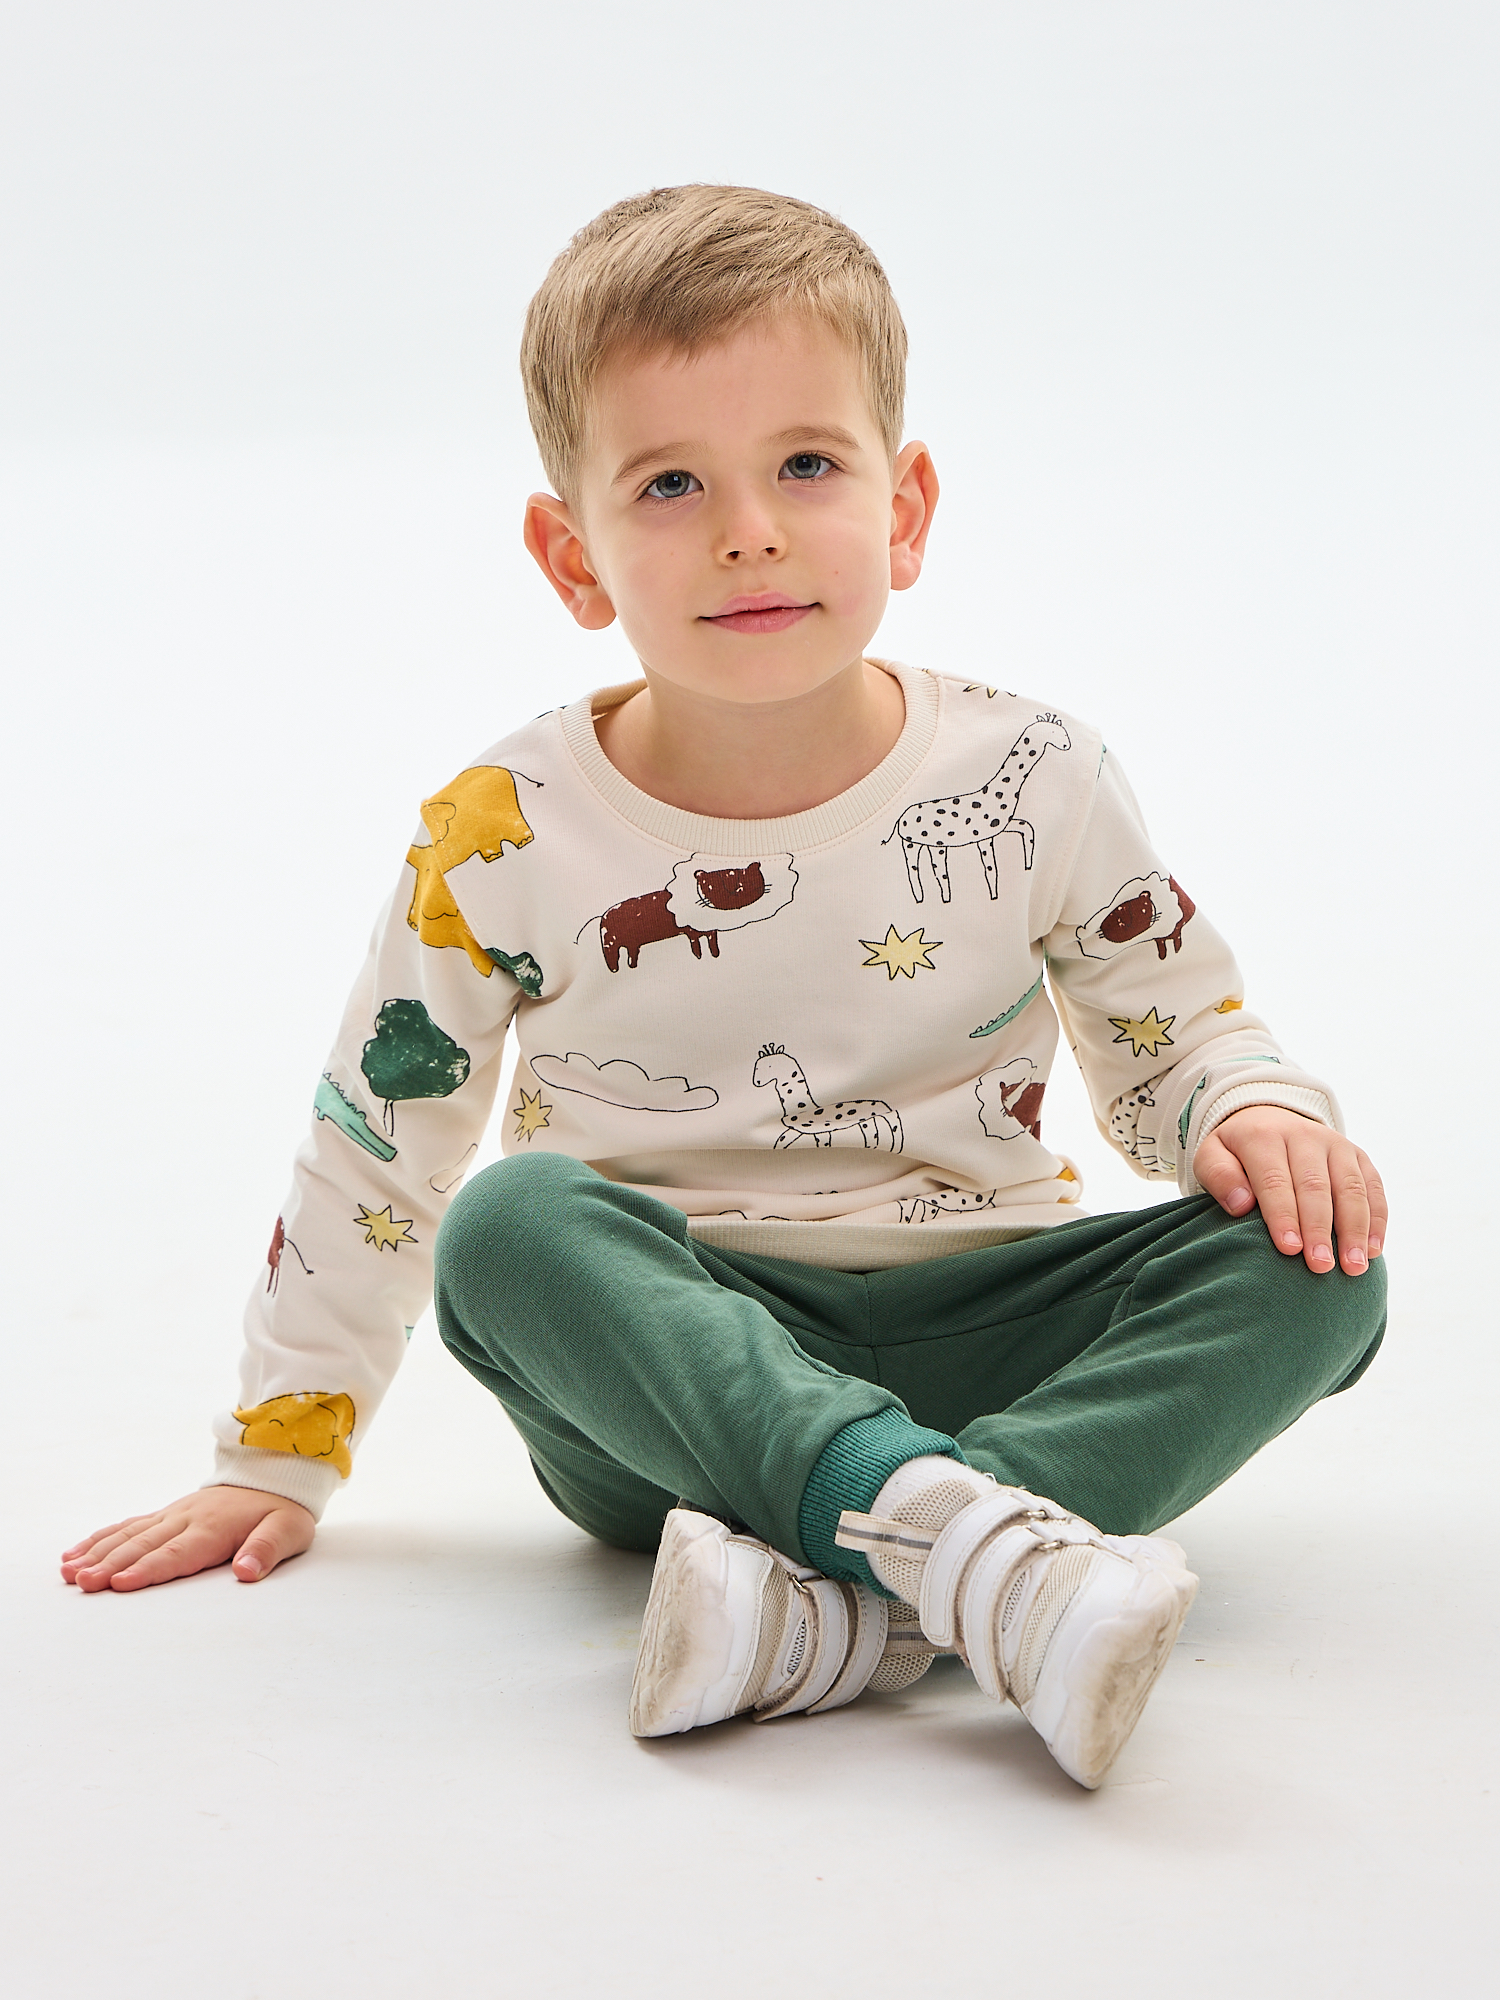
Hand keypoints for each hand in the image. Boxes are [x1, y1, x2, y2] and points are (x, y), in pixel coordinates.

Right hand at [60, 1485, 314, 1592]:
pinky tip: (74, 1553)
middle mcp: (185, 1520)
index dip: (148, 1569)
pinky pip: (127, 1525)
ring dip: (97, 1552)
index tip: (120, 1583)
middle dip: (110, 1564)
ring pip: (128, 1534)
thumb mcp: (289, 1530)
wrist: (274, 1476)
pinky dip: (100, 1538)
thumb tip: (246, 1572)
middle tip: (83, 1582)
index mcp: (214, 1528)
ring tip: (68, 1571)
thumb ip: (267, 1550)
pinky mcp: (164, 1515)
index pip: (177, 1553)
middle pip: (143, 1545)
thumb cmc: (282, 1512)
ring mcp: (171, 1515)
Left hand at [1194, 1105, 1385, 1276]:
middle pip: (1315, 1186)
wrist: (1265, 1118)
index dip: (1283, 1215)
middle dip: (1319, 1228)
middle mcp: (1304, 1136)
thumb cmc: (1235, 1153)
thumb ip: (1219, 1176)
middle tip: (1321, 1266)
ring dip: (1355, 1229)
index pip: (1275, 1180)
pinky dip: (1377, 1219)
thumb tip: (1241, 1205)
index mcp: (1264, 1137)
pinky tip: (1374, 1250)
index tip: (1289, 1249)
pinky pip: (1374, 1187)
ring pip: (1351, 1187)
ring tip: (1354, 1267)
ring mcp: (1335, 1144)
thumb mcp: (1211, 1156)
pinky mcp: (1358, 1155)